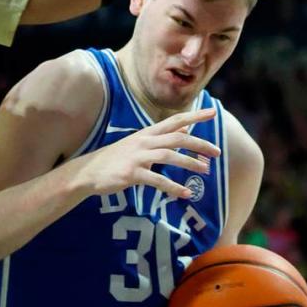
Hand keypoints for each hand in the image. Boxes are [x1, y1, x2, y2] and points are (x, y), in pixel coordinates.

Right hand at [76, 108, 218, 198]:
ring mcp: (137, 157)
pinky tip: (185, 193)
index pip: (175, 121)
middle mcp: (143, 142)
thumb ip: (162, 138)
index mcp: (146, 133)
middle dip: (199, 144)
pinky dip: (173, 187)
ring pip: (169, 156)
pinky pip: (156, 180)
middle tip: (218, 152)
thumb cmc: (116, 159)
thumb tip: (185, 130)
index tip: (212, 112)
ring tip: (206, 171)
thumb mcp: (139, 144)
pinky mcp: (131, 174)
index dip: (194, 116)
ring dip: (189, 163)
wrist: (88, 172)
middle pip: (177, 138)